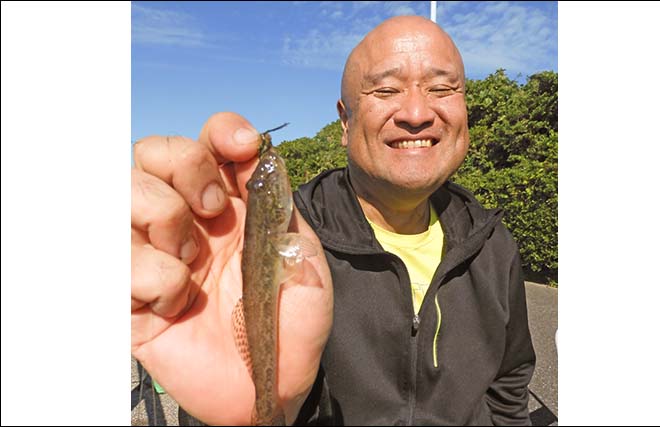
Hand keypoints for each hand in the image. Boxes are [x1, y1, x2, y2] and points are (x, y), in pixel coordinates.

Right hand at [131, 112, 332, 424]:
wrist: (271, 384)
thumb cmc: (292, 324)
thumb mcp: (304, 262)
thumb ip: (282, 212)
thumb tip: (263, 166)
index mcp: (233, 206)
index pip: (213, 142)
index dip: (223, 131)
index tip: (243, 146)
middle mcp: (189, 220)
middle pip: (155, 151)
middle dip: (185, 167)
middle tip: (212, 211)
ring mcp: (156, 252)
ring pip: (124, 190)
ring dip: (162, 217)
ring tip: (192, 261)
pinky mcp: (130, 292)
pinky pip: (116, 257)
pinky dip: (150, 273)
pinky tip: (176, 301)